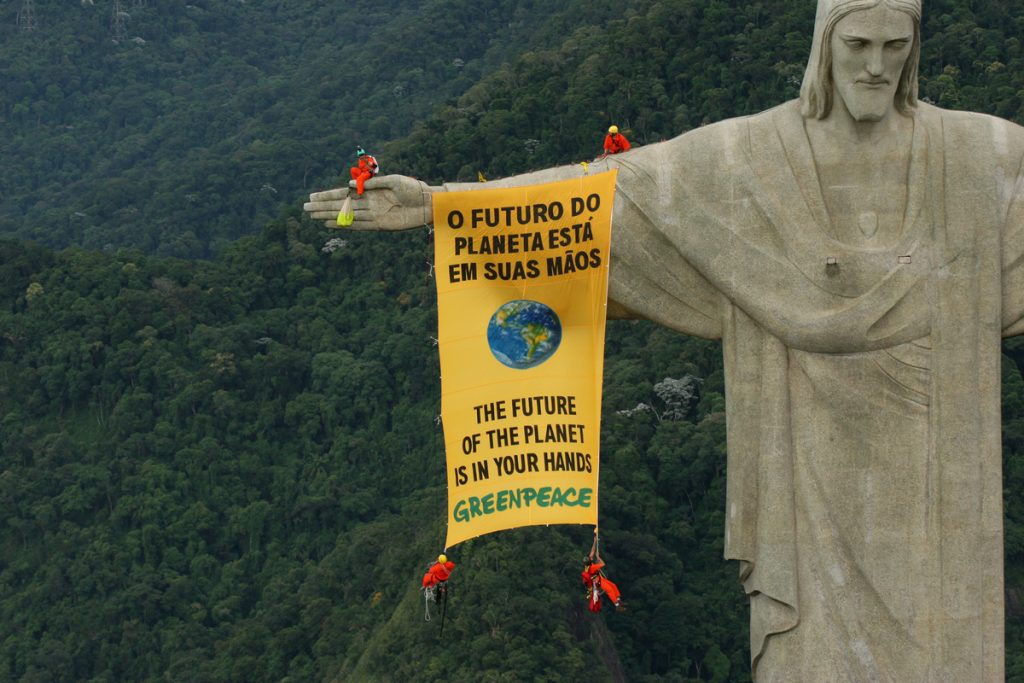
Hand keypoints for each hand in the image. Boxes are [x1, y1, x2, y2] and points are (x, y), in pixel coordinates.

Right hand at [304, 175, 437, 230]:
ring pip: (346, 216)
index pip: (344, 193)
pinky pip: (358, 226)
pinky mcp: (380, 225)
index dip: (328, 196)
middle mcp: (369, 203)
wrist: (428, 203)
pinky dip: (344, 226)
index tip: (312, 196)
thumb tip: (349, 187)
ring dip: (329, 216)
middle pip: (341, 205)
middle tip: (305, 208)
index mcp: (370, 191)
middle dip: (323, 207)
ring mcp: (373, 214)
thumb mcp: (392, 181)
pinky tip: (331, 224)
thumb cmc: (413, 188)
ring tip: (313, 216)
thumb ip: (371, 184)